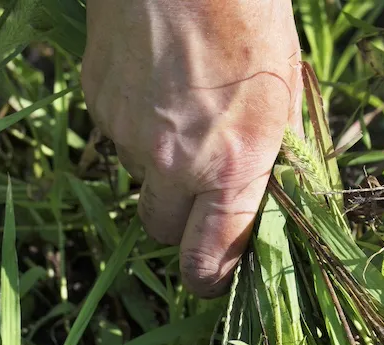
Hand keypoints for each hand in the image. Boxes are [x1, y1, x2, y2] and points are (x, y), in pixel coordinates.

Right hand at [81, 0, 302, 296]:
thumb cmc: (251, 18)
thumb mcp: (286, 93)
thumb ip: (271, 155)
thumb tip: (265, 194)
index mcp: (233, 166)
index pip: (209, 259)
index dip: (212, 279)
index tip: (216, 278)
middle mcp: (175, 164)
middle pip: (162, 232)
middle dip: (179, 223)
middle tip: (199, 192)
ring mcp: (128, 136)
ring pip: (139, 180)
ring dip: (159, 167)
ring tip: (185, 112)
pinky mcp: (98, 105)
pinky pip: (116, 138)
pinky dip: (136, 127)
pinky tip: (158, 85)